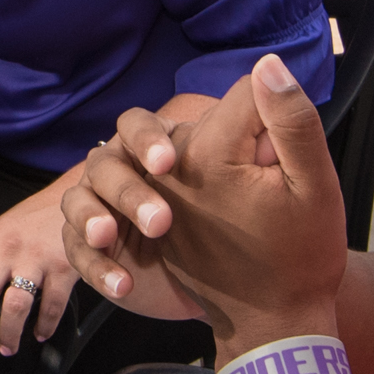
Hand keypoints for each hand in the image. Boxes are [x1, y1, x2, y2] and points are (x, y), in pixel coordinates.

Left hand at [0, 182, 86, 353]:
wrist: (80, 200)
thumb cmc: (42, 216)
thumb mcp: (6, 228)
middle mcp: (8, 248)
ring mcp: (36, 258)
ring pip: (13, 307)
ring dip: (8, 334)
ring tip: (7, 347)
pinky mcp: (63, 268)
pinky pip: (50, 307)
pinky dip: (44, 326)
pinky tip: (40, 332)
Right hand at [59, 54, 350, 359]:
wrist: (266, 306)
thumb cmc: (281, 239)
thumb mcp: (296, 183)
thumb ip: (284, 129)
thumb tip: (271, 67)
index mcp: (172, 153)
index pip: (141, 127)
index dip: (149, 140)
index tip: (167, 164)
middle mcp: (134, 177)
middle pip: (103, 162)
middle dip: (126, 187)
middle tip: (159, 220)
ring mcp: (113, 215)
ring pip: (78, 201)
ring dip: (94, 218)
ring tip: (114, 239)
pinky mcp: (105, 255)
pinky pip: (76, 252)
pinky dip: (95, 267)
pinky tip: (124, 285)